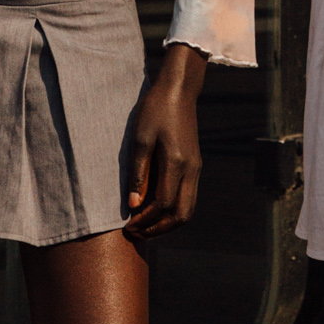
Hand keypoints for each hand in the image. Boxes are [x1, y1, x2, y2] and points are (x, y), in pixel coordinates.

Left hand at [123, 42, 207, 237]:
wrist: (179, 90)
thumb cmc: (156, 109)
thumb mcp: (140, 139)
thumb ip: (138, 173)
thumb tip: (134, 205)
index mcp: (177, 163)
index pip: (163, 205)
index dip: (146, 220)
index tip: (128, 225)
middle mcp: (191, 170)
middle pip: (182, 215)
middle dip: (159, 229)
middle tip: (137, 233)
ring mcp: (196, 168)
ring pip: (188, 209)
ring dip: (168, 223)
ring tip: (145, 226)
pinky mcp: (195, 165)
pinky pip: (189, 197)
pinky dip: (174, 210)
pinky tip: (155, 209)